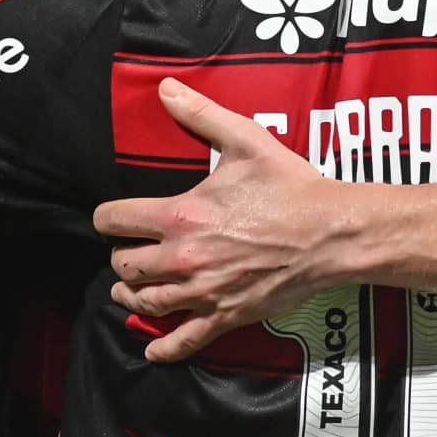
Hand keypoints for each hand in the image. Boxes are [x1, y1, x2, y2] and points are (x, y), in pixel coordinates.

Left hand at [92, 79, 345, 362]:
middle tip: (129, 250)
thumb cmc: (289, 185)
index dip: (107, 217)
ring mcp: (203, 291)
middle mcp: (183, 258)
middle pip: (125, 264)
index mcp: (180, 214)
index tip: (110, 217)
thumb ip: (200, 115)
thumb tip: (166, 88)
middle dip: (122, 255)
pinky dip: (163, 347)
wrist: (330, 232)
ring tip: (130, 288)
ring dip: (131, 294)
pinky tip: (151, 348)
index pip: (115, 220)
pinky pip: (184, 340)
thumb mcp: (245, 140)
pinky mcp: (225, 316)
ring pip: (145, 302)